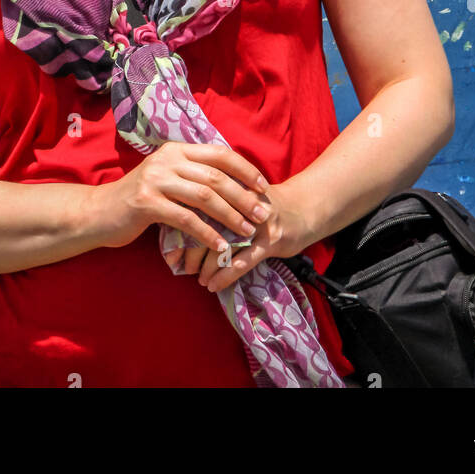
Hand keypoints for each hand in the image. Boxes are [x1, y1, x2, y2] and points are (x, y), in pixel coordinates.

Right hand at [101, 140, 270, 252]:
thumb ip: (193, 175)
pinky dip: (207, 234)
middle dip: (244, 196)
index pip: (220, 153)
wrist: (99, 213)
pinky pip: (186, 219)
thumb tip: (233, 182)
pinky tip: (221, 246)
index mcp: (177, 150)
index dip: (245, 169)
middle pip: (216, 176)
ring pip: (204, 196)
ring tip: (248, 231)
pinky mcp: (147, 203)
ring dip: (231, 215)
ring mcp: (156, 180)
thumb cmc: (140, 199)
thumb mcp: (167, 178)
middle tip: (262, 214)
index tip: (264, 187)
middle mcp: (168, 159)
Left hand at [176, 180, 316, 292]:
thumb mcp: (239, 195)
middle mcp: (241, 202)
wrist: (304, 207)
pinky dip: (225, 275)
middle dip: (190, 249)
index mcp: (229, 188)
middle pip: (206, 225)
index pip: (197, 206)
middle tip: (179, 265)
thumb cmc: (265, 205)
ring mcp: (256, 222)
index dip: (180, 228)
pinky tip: (213, 285)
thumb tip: (180, 219)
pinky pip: (243, 260)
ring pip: (223, 245)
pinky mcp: (270, 240)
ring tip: (198, 278)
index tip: (170, 248)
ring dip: (206, 265)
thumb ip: (214, 202)